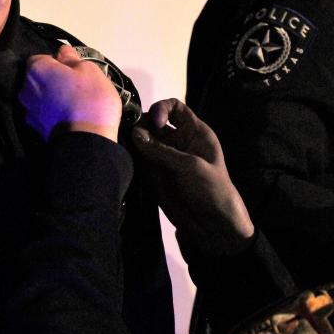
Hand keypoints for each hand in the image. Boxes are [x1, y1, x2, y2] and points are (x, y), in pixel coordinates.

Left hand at [19, 44, 122, 141]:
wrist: (87, 141)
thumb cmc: (89, 98)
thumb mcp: (89, 70)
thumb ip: (72, 58)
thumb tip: (62, 51)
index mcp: (37, 69)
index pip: (40, 58)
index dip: (56, 62)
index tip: (72, 69)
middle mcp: (26, 89)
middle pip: (37, 79)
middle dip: (52, 80)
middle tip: (74, 85)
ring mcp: (29, 111)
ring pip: (40, 98)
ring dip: (51, 97)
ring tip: (73, 103)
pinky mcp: (36, 129)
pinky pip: (44, 114)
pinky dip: (52, 113)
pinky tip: (69, 116)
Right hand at [132, 99, 253, 255]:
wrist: (212, 226)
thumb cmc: (211, 189)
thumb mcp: (190, 166)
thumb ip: (161, 151)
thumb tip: (134, 133)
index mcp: (194, 132)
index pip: (174, 107)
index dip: (162, 109)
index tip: (155, 124)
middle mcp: (177, 141)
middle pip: (153, 122)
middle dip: (141, 125)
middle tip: (128, 135)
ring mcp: (163, 157)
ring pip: (142, 141)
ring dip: (131, 141)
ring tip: (121, 145)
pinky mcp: (153, 174)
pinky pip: (138, 160)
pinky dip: (130, 158)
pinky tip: (122, 157)